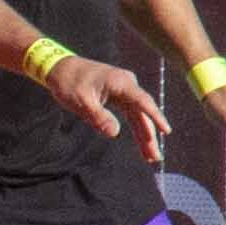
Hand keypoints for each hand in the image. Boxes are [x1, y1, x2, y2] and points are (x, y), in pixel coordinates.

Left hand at [44, 53, 165, 161]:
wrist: (59, 67)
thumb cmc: (68, 82)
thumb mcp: (80, 100)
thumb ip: (98, 116)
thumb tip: (114, 133)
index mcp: (120, 82)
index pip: (142, 101)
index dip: (155, 116)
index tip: (166, 130)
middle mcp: (127, 84)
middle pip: (142, 113)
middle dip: (149, 135)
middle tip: (155, 157)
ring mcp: (124, 90)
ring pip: (138, 116)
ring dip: (144, 135)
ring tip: (150, 157)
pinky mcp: (119, 96)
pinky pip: (131, 114)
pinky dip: (135, 128)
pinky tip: (141, 143)